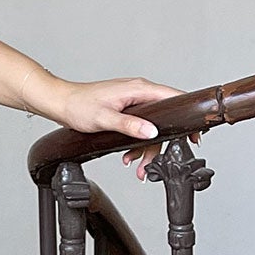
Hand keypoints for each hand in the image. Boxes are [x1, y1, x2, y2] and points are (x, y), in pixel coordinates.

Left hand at [58, 78, 203, 180]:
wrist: (60, 103)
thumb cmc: (79, 106)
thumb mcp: (104, 118)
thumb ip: (129, 125)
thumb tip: (151, 132)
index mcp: (139, 89)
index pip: (174, 98)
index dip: (187, 116)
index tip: (194, 134)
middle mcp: (139, 92)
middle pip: (164, 119)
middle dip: (159, 144)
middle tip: (155, 163)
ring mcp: (133, 100)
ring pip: (151, 126)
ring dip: (145, 148)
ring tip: (136, 166)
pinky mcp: (126, 108)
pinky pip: (140, 127)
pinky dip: (136, 143)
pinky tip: (128, 156)